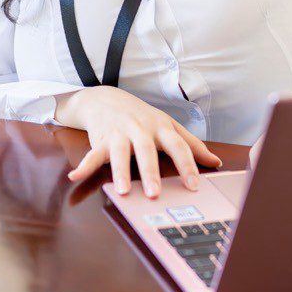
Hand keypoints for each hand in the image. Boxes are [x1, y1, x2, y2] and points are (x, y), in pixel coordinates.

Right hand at [55, 85, 221, 197]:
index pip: (178, 146)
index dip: (187, 165)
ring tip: (122, 190)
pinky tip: (76, 177)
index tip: (194, 185)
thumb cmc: (143, 117)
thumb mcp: (169, 126)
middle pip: (147, 151)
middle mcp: (141, 130)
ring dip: (120, 171)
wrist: (107, 98)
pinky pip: (92, 153)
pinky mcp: (100, 139)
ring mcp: (119, 134)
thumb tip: (216, 162)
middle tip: (155, 193)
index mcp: (161, 128)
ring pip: (119, 153)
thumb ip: (192, 145)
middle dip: (151, 172)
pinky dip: (84, 165)